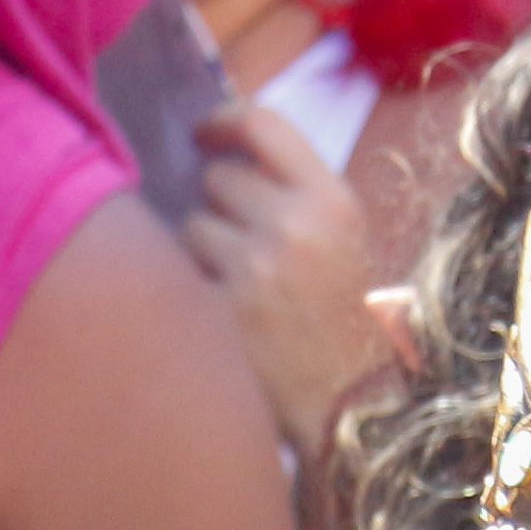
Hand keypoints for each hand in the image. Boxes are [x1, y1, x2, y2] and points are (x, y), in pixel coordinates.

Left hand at [178, 102, 389, 451]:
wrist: (352, 409)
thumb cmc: (341, 319)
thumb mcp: (342, 239)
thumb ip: (293, 189)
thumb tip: (215, 147)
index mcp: (333, 202)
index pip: (263, 123)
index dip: (223, 120)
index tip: (202, 134)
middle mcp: (295, 229)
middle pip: (217, 179)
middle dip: (221, 206)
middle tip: (244, 245)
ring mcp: (254, 273)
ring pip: (190, 227)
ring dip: (202, 251)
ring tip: (238, 287)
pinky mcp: (219, 315)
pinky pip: (178, 275)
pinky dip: (192, 292)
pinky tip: (222, 317)